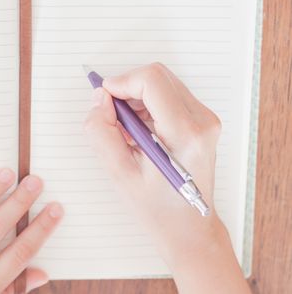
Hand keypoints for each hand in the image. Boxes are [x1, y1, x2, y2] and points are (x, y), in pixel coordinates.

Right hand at [84, 63, 250, 293]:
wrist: (189, 229)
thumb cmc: (157, 209)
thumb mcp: (119, 174)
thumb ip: (102, 132)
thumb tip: (100, 100)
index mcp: (185, 134)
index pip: (151, 81)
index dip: (121, 82)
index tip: (103, 98)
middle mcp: (202, 121)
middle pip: (157, 76)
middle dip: (127, 89)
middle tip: (111, 116)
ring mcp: (205, 120)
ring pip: (162, 83)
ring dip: (136, 98)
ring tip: (126, 131)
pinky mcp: (201, 121)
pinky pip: (168, 95)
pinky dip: (146, 105)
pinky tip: (139, 132)